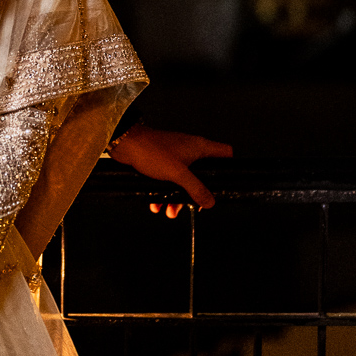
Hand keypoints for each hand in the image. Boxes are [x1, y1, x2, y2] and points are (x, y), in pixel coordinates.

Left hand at [108, 127, 232, 216]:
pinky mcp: (161, 160)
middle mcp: (189, 149)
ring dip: (177, 197)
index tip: (226, 182)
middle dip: (197, 192)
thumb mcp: (178, 174)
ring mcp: (175, 155)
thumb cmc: (152, 150)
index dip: (229, 167)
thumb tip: (209, 201)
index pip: (225, 153)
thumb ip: (196, 188)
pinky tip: (157, 204)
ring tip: (170, 211)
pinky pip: (168, 180)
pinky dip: (164, 193)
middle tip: (194, 205)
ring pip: (183, 179)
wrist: (125, 145)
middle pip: (203, 173)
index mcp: (199, 147)